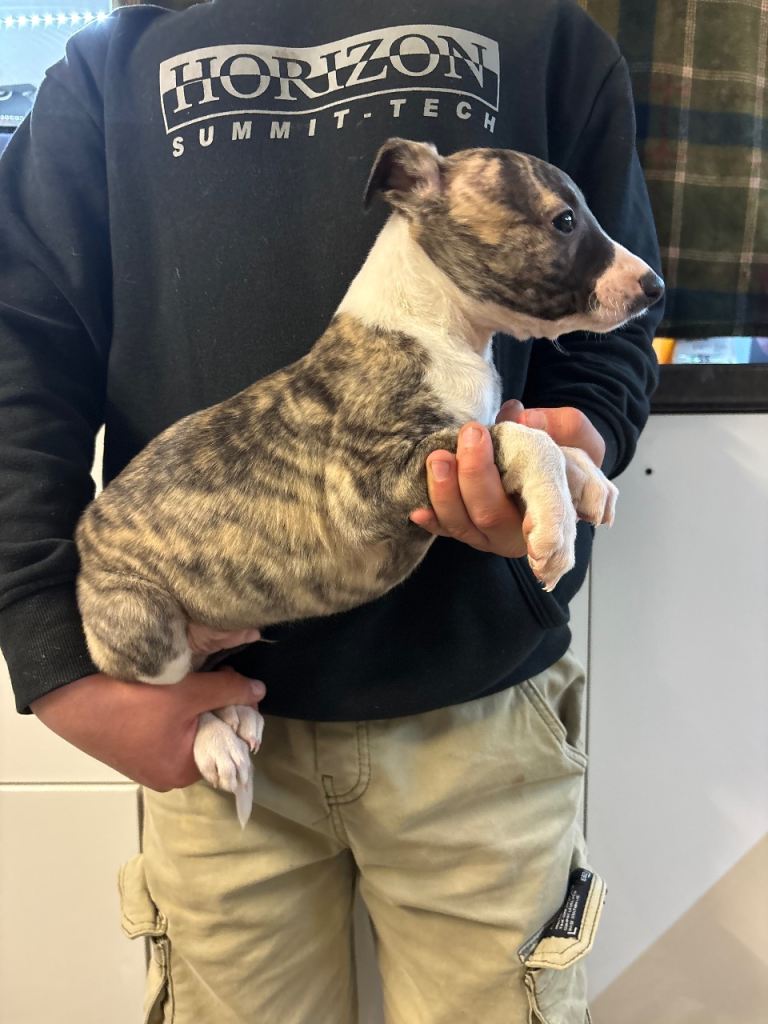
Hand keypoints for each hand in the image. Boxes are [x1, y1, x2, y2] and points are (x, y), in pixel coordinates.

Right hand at [31, 666, 265, 791]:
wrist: (70, 697)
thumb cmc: (131, 702)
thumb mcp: (189, 693)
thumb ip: (229, 691)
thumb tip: (260, 691)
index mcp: (182, 772)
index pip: (227, 746)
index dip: (236, 716)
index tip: (237, 690)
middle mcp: (164, 776)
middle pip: (206, 740)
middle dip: (214, 711)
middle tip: (214, 681)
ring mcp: (145, 764)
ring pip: (185, 733)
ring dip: (192, 709)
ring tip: (190, 683)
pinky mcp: (129, 749)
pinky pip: (164, 732)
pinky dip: (171, 713)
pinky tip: (168, 691)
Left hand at [409, 401, 605, 556]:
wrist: (541, 462)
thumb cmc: (563, 453)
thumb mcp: (576, 435)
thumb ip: (562, 426)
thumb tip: (524, 418)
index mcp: (556, 511)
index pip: (550, 518)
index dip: (545, 531)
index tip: (538, 546)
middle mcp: (520, 531)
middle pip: (491, 514)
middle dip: (475, 475)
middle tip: (472, 434)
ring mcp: (489, 534)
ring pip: (462, 524)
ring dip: (445, 492)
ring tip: (439, 457)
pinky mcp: (466, 529)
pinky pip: (444, 529)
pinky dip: (431, 520)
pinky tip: (417, 510)